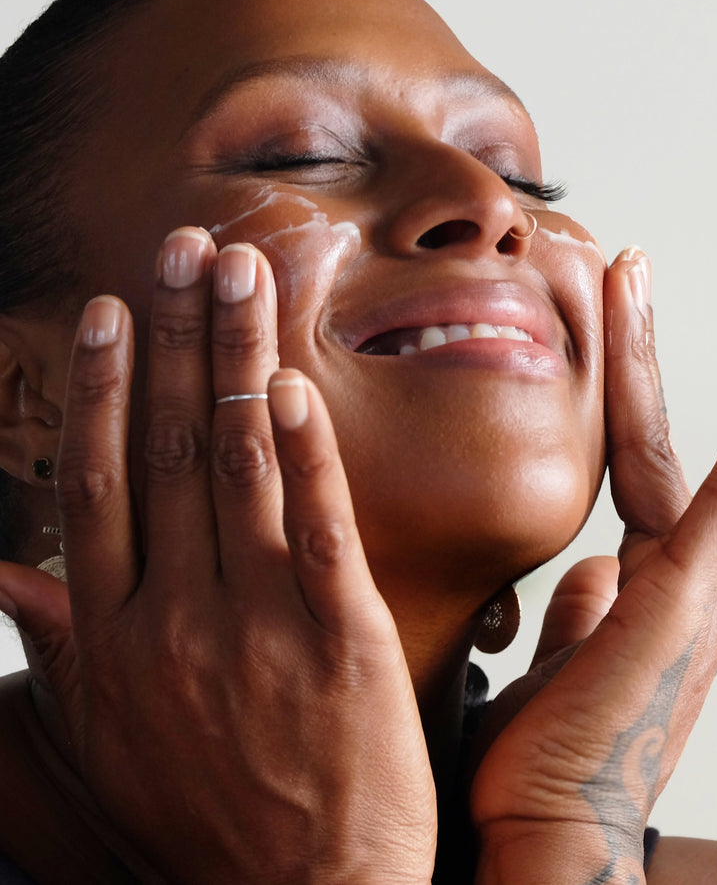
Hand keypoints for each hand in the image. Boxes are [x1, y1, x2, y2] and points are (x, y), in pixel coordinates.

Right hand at [0, 229, 433, 883]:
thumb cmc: (207, 810)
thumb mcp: (108, 737)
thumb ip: (64, 646)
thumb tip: (6, 576)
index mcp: (115, 635)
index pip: (99, 482)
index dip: (101, 389)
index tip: (110, 311)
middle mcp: (175, 615)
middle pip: (165, 447)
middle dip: (175, 337)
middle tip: (186, 250)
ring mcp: (258, 620)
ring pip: (238, 461)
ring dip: (236, 356)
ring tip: (243, 274)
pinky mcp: (339, 633)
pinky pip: (317, 522)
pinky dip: (304, 447)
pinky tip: (293, 381)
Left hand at [470, 247, 716, 884]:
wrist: (547, 840)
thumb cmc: (538, 769)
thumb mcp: (556, 669)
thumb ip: (580, 616)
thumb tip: (589, 574)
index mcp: (647, 596)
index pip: (634, 476)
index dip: (625, 404)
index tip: (613, 345)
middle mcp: (683, 583)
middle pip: (652, 443)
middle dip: (634, 352)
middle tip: (625, 267)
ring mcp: (693, 587)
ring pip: (670, 449)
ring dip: (647, 356)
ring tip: (633, 270)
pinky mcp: (690, 599)